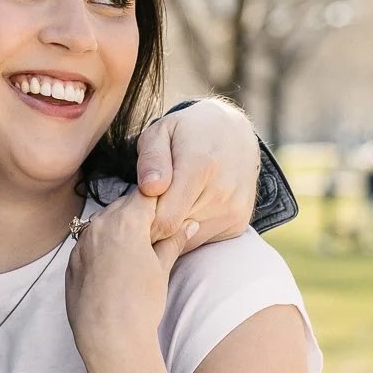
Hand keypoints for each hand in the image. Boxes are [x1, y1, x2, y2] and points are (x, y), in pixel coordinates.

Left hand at [65, 188, 184, 371]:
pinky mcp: (72, 262)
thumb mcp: (161, 269)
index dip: (160, 203)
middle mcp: (99, 225)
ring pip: (103, 223)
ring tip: (136, 252)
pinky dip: (103, 247)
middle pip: (123, 206)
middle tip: (156, 233)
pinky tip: (116, 267)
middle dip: (139, 215)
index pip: (147, 195)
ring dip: (119, 229)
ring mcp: (82, 243)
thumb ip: (173, 242)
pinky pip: (89, 244)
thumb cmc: (140, 304)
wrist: (109, 338)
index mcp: (125, 220)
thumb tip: (188, 225)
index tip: (169, 214)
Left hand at [136, 100, 259, 254]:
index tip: (134, 208)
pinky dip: (189, 231)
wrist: (234, 133)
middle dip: (155, 223)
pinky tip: (187, 208)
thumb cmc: (188, 132)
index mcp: (200, 166)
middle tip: (149, 203)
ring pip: (187, 240)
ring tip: (170, 203)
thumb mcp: (161, 131)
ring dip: (172, 229)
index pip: (164, 219)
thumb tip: (150, 188)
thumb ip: (151, 158)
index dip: (143, 219)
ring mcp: (234, 210)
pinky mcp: (238, 223)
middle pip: (174, 231)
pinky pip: (202, 240)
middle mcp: (222, 192)